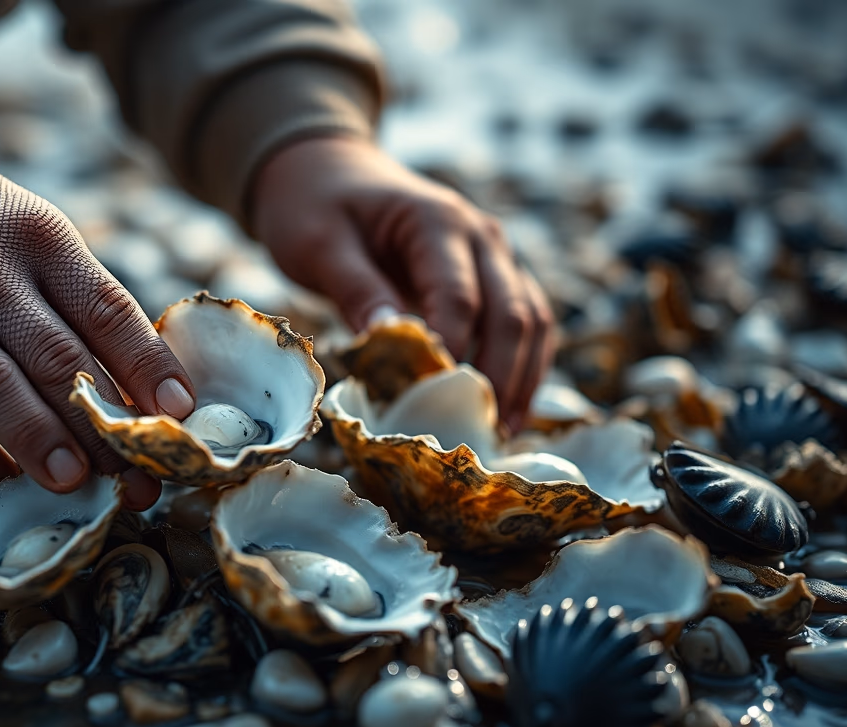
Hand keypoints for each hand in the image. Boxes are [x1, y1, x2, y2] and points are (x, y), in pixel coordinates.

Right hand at [0, 148, 195, 507]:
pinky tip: (7, 484)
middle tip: (140, 480)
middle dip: (105, 428)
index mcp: (40, 239)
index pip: (107, 310)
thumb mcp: (33, 236)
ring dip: (43, 444)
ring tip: (79, 486)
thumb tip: (144, 396)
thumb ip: (80, 303)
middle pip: (59, 361)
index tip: (180, 415)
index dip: (148, 367)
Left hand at [250, 135, 554, 430]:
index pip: (460, 297)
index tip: (434, 403)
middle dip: (504, 377)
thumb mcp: (319, 245)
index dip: (453, 353)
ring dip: (522, 377)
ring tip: (502, 433)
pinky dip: (520, 365)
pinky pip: (521, 323)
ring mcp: (492, 256)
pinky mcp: (489, 278)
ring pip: (531, 320)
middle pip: (513, 313)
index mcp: (438, 222)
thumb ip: (357, 290)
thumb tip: (391, 341)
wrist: (326, 172)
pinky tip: (503, 409)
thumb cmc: (315, 206)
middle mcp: (481, 236)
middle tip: (486, 435)